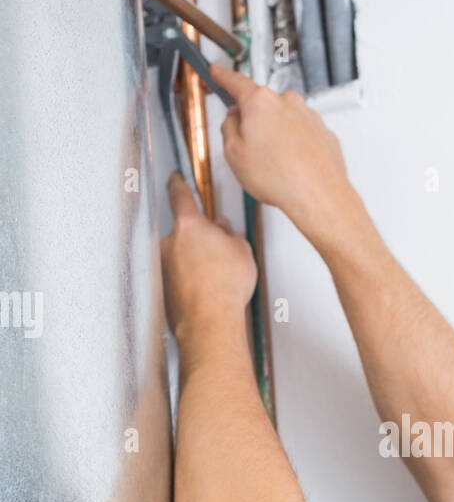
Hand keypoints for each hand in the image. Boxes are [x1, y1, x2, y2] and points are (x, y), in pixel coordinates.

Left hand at [160, 172, 257, 339]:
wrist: (209, 322)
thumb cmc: (224, 287)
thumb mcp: (241, 250)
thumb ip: (230, 234)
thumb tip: (225, 231)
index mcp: (188, 225)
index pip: (180, 195)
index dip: (179, 184)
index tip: (176, 179)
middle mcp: (169, 243)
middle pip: (184, 232)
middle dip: (200, 239)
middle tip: (219, 252)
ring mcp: (163, 267)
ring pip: (181, 257)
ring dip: (196, 263)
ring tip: (217, 279)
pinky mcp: (163, 289)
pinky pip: (179, 279)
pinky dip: (191, 283)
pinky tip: (208, 293)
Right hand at [211, 63, 353, 245]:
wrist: (318, 195)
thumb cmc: (280, 177)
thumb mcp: (234, 154)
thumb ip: (229, 128)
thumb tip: (234, 119)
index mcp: (260, 102)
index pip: (235, 82)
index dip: (222, 77)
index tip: (217, 72)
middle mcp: (287, 102)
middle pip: (261, 106)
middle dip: (254, 124)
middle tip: (250, 150)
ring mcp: (308, 116)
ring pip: (283, 121)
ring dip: (276, 138)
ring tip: (275, 165)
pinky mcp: (323, 132)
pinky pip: (301, 135)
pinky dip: (295, 147)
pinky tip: (291, 167)